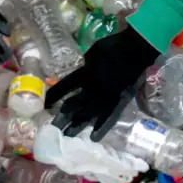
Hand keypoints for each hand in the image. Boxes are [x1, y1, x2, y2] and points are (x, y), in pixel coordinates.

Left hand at [47, 26, 161, 140]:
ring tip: (68, 134)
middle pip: (77, 104)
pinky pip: (110, 116)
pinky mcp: (120, 100)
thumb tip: (79, 75)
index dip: (55, 95)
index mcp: (87, 73)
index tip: (45, 105)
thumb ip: (85, 65)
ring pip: (91, 113)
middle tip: (53, 127)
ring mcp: (108, 96)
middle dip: (65, 115)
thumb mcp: (93, 52)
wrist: (137, 49)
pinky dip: (102, 126)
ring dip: (79, 124)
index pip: (66, 86)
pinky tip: (94, 136)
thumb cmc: (114, 46)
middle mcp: (95, 87)